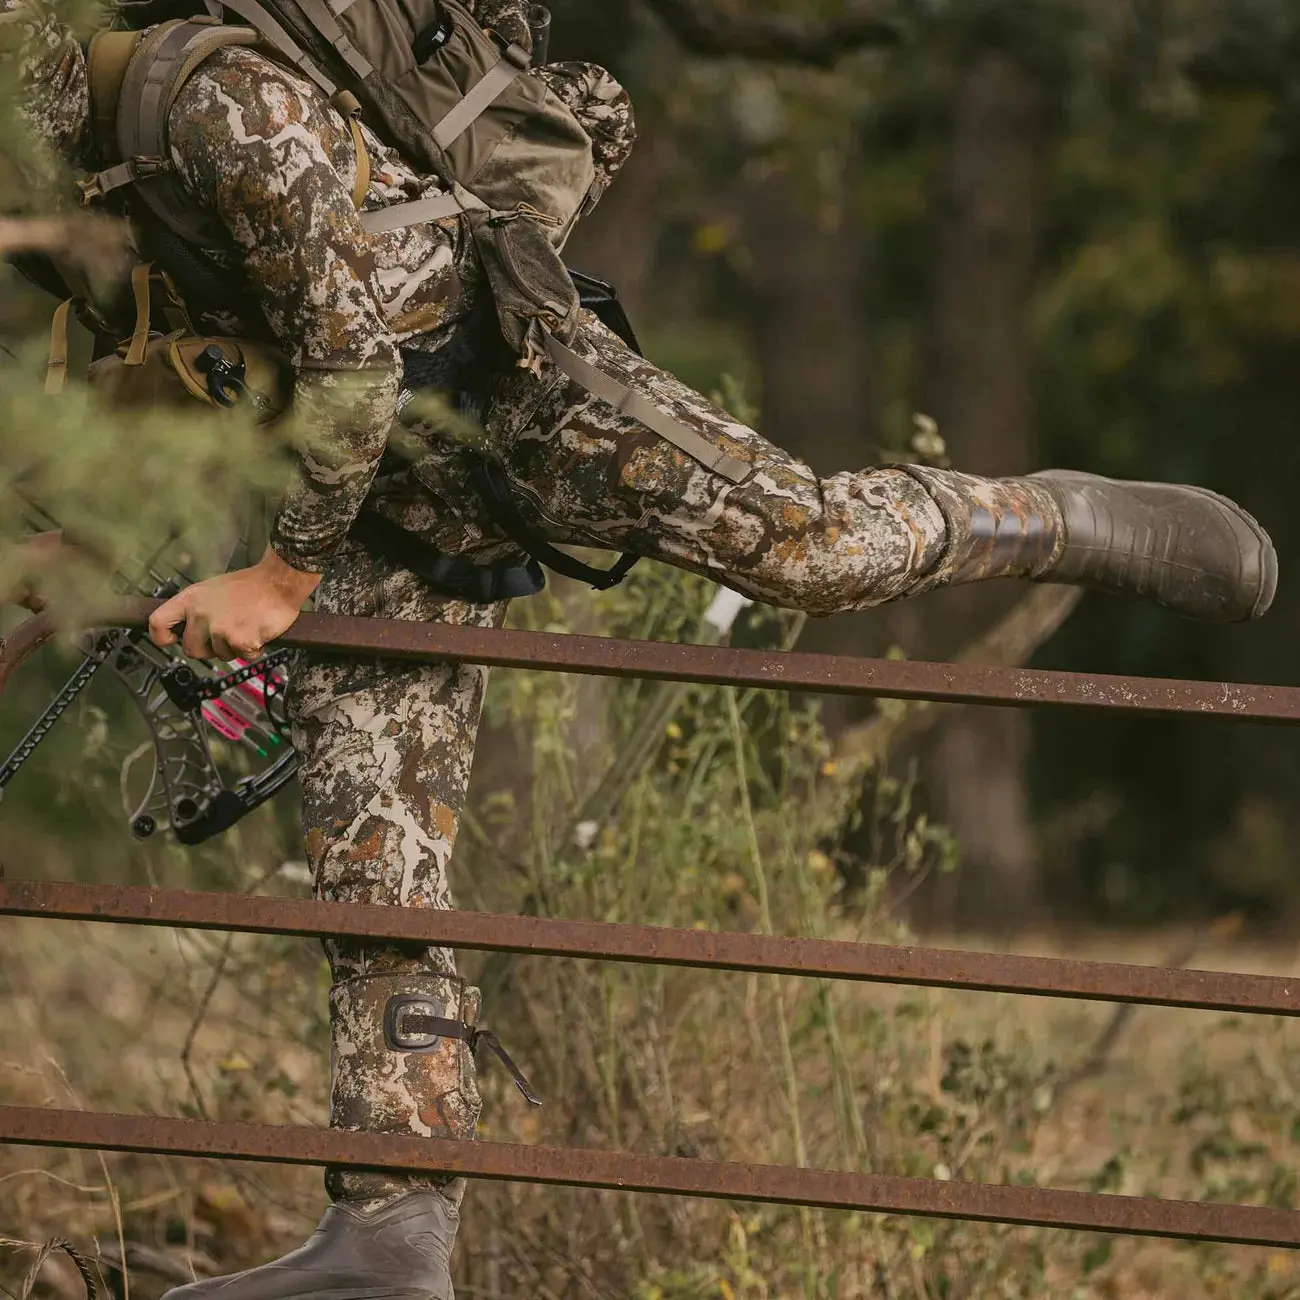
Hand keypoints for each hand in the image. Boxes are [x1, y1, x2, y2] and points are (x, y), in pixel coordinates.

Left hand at [149, 547, 322, 660]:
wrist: (278, 581)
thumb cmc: (251, 585)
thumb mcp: (213, 589)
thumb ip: (197, 609)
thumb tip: (187, 629)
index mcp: (191, 599)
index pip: (158, 622)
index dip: (161, 636)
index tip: (170, 640)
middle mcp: (201, 615)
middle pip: (191, 649)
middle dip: (208, 648)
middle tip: (225, 636)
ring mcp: (220, 629)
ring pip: (219, 655)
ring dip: (234, 648)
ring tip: (246, 628)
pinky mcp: (240, 641)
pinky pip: (243, 657)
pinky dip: (253, 649)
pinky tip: (258, 632)